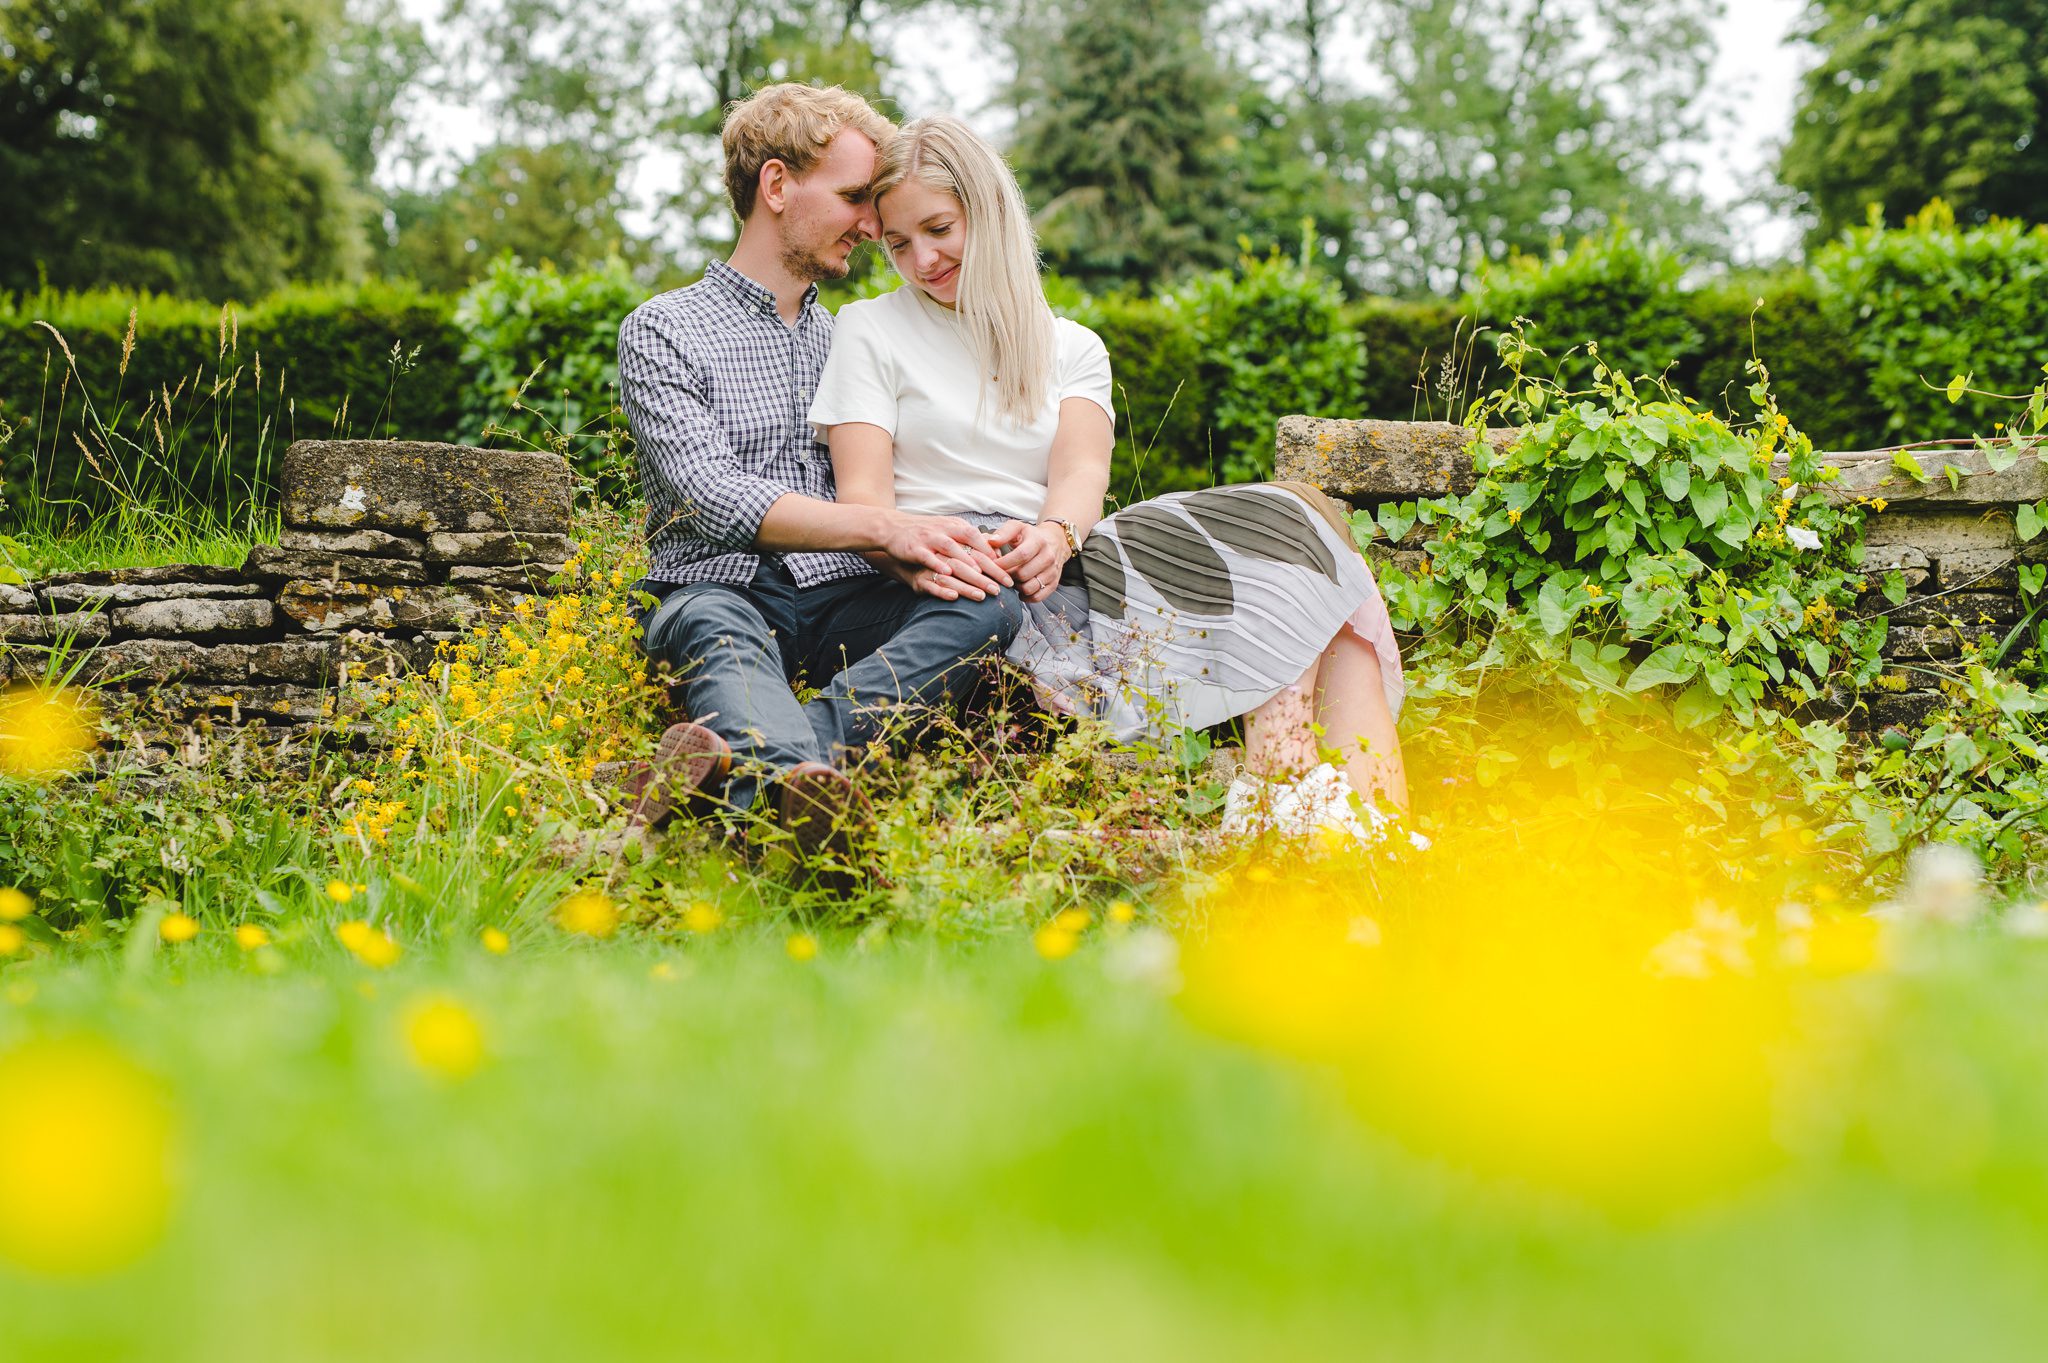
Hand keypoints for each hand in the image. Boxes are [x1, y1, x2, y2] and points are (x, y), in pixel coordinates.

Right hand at [878, 513, 1011, 599]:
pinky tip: (947, 575)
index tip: (1007, 574)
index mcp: (955, 526)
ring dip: (966, 564)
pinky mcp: (915, 548)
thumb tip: (992, 553)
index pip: (980, 541)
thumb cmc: (924, 533)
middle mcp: (945, 530)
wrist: (892, 527)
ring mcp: (929, 538)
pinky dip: (937, 565)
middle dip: (986, 565)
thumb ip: (967, 542)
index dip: (994, 557)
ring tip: (979, 579)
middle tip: (1001, 585)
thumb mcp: (947, 531)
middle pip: (970, 546)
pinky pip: (928, 557)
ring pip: (951, 550)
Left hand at [991, 520, 1067, 602]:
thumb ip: (1003, 532)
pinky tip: (1020, 588)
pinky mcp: (1053, 583)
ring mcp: (1052, 571)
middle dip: (1008, 576)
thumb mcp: (1017, 528)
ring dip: (1016, 587)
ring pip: (1029, 587)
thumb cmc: (1030, 536)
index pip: (1021, 555)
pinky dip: (1026, 596)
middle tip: (1000, 574)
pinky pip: (1037, 597)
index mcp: (1038, 541)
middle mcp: (1048, 557)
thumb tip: (991, 541)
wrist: (1055, 542)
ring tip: (1011, 580)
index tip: (993, 565)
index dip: (1005, 563)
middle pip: (1023, 574)